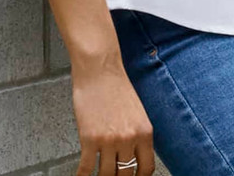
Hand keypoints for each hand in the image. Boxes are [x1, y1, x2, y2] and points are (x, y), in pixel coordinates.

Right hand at [72, 58, 155, 175]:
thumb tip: (133, 156)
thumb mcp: (137, 112)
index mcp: (144, 132)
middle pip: (126, 174)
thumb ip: (137, 135)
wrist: (99, 68)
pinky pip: (86, 168)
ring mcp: (109, 140)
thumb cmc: (115, 85)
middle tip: (114, 175)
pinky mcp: (89, 139)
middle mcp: (129, 139)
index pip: (146, 168)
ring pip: (107, 175)